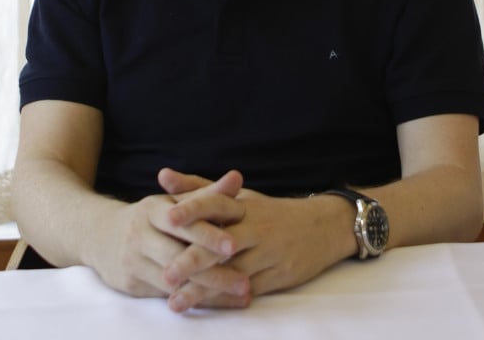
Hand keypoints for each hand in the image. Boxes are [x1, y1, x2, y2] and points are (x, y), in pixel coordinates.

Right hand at [89, 169, 249, 307]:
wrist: (101, 235)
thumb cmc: (154, 216)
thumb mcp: (175, 200)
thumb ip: (207, 193)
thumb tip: (237, 177)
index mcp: (153, 209)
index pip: (182, 222)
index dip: (207, 234)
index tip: (233, 245)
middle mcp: (139, 234)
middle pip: (179, 255)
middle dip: (212, 271)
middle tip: (244, 281)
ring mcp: (133, 260)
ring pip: (174, 280)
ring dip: (208, 290)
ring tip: (240, 293)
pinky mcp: (130, 284)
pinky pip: (166, 295)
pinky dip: (193, 300)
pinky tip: (218, 303)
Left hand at [162, 172, 356, 309]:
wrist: (321, 227)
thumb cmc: (269, 212)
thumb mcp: (239, 197)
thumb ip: (199, 189)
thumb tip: (162, 175)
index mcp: (244, 205)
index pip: (216, 202)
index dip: (193, 209)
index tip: (167, 218)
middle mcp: (256, 227)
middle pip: (222, 243)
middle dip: (193, 260)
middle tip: (165, 274)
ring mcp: (269, 252)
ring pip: (232, 272)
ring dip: (203, 289)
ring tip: (176, 301)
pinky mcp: (278, 276)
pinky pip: (248, 290)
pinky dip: (225, 300)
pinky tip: (205, 307)